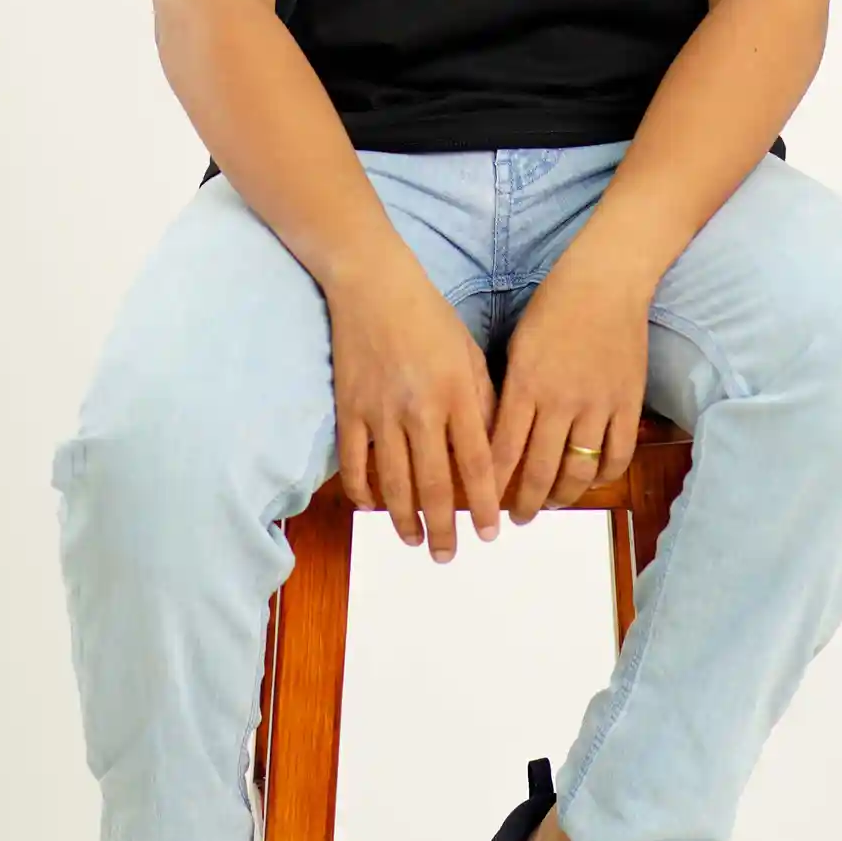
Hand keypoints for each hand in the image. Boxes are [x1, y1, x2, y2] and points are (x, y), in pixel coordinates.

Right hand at [327, 246, 502, 561]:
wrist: (372, 285)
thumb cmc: (429, 317)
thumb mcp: (470, 353)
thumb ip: (483, 402)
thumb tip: (492, 453)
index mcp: (457, 392)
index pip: (477, 463)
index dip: (485, 504)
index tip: (492, 533)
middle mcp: (421, 408)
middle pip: (435, 485)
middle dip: (444, 528)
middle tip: (448, 555)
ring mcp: (380, 411)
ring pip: (394, 483)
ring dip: (406, 520)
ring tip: (415, 541)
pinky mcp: (349, 409)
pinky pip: (355, 463)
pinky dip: (364, 492)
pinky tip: (375, 507)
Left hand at [489, 260, 650, 524]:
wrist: (606, 282)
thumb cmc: (554, 306)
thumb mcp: (518, 346)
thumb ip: (510, 392)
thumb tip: (496, 433)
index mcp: (524, 386)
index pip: (502, 451)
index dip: (492, 485)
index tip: (485, 503)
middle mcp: (559, 402)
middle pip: (539, 471)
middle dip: (525, 503)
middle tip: (518, 518)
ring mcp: (597, 405)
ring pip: (577, 471)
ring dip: (562, 496)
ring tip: (552, 504)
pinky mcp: (627, 404)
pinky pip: (617, 456)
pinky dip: (603, 476)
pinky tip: (591, 481)